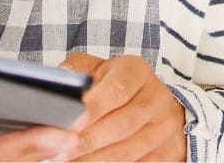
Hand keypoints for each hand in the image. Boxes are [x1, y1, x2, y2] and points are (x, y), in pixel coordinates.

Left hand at [59, 53, 186, 161]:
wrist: (152, 103)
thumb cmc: (114, 84)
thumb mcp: (96, 69)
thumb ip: (75, 72)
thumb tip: (57, 83)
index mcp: (137, 71)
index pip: (117, 90)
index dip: (93, 109)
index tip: (68, 123)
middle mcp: (156, 97)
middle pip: (123, 124)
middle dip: (88, 141)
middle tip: (60, 151)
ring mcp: (165, 127)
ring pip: (128, 150)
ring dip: (94, 159)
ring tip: (67, 160)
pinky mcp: (166, 152)